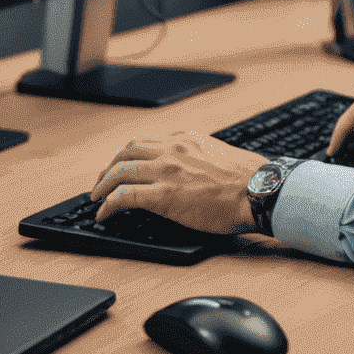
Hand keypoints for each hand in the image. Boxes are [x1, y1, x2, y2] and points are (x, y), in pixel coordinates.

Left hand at [91, 134, 267, 235]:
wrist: (257, 191)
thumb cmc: (247, 179)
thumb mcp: (220, 155)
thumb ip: (201, 156)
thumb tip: (193, 169)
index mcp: (187, 140)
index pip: (148, 141)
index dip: (130, 154)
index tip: (125, 164)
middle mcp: (173, 149)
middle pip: (128, 150)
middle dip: (110, 165)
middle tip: (102, 180)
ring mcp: (166, 171)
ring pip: (120, 170)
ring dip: (103, 183)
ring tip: (96, 197)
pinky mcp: (162, 196)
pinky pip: (123, 196)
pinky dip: (108, 204)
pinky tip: (103, 214)